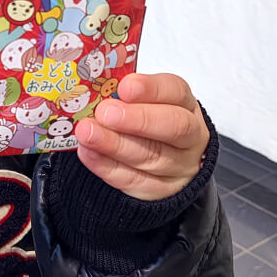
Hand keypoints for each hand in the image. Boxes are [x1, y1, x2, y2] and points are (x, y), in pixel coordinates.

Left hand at [74, 73, 208, 200]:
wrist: (157, 161)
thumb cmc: (143, 119)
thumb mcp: (139, 101)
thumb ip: (121, 95)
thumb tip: (91, 85)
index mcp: (185, 103)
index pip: (176, 91)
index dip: (152, 89)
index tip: (125, 87)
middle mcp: (190, 136)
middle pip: (174, 127)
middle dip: (137, 120)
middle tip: (105, 113)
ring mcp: (180, 166)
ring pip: (153, 157)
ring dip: (115, 144)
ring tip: (87, 133)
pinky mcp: (162, 191)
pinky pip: (136, 181)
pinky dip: (108, 167)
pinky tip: (88, 153)